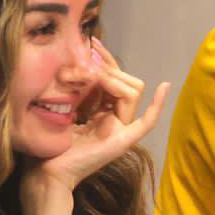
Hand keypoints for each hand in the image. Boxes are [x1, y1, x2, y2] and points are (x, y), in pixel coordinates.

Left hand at [20, 41, 169, 214]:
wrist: (49, 171)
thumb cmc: (52, 142)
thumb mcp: (65, 107)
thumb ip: (77, 90)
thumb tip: (79, 60)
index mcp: (104, 112)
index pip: (115, 78)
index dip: (106, 59)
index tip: (92, 43)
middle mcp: (117, 119)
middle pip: (127, 81)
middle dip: (107, 67)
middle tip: (85, 62)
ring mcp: (122, 130)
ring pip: (132, 91)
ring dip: (110, 78)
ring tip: (88, 75)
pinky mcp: (123, 141)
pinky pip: (146, 122)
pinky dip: (158, 104)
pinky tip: (165, 86)